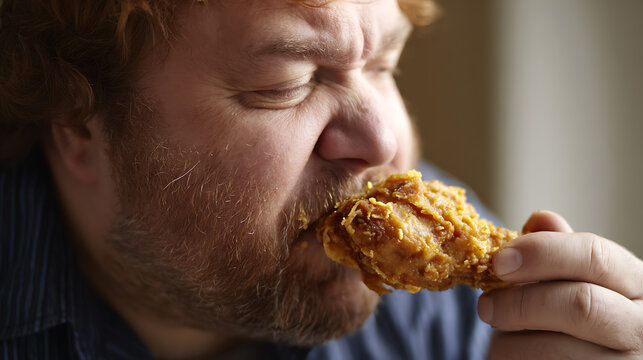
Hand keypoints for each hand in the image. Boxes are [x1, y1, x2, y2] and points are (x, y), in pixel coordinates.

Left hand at [478, 210, 642, 358]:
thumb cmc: (578, 315)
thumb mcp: (576, 279)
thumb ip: (558, 252)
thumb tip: (541, 219)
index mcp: (636, 283)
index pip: (595, 256)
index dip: (543, 253)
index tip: (500, 261)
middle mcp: (641, 325)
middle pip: (579, 304)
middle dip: (522, 303)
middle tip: (485, 307)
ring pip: (556, 347)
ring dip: (513, 340)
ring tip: (502, 336)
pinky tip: (514, 354)